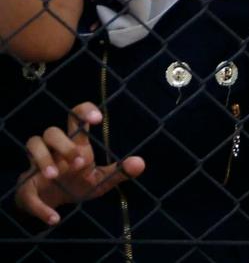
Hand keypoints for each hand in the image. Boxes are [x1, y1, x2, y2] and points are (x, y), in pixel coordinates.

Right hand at [14, 103, 144, 226]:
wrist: (52, 204)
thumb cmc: (77, 183)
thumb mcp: (100, 179)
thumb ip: (119, 171)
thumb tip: (140, 163)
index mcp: (74, 145)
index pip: (75, 117)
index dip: (84, 112)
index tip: (98, 118)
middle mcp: (54, 151)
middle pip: (51, 132)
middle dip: (64, 144)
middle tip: (79, 162)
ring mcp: (36, 166)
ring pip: (33, 145)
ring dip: (43, 159)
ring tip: (55, 175)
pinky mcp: (26, 187)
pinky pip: (26, 190)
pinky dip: (40, 206)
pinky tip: (54, 219)